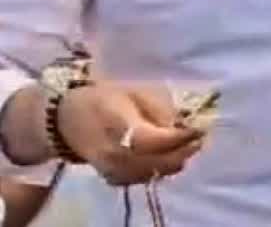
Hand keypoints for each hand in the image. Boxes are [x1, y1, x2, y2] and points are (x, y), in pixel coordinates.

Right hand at [57, 84, 204, 186]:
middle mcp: (114, 154)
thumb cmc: (105, 98)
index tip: (200, 127)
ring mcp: (112, 170)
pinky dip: (161, 168)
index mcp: (117, 126)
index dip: (181, 137)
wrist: (69, 117)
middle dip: (184, 150)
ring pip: (155, 173)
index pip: (155, 140)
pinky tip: (170, 155)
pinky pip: (145, 178)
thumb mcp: (136, 93)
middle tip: (200, 137)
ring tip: (189, 144)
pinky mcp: (113, 178)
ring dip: (176, 160)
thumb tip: (186, 124)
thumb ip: (162, 110)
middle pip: (158, 162)